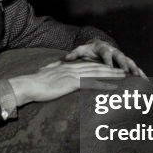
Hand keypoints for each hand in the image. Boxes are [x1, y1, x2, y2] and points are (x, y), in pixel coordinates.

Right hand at [8, 60, 125, 104]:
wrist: (28, 85)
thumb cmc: (34, 83)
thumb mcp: (45, 73)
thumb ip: (53, 68)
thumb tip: (54, 67)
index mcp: (67, 66)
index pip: (87, 65)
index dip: (100, 66)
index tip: (111, 67)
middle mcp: (72, 68)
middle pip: (96, 67)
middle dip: (111, 69)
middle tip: (124, 71)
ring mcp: (72, 75)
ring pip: (96, 73)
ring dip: (111, 75)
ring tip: (124, 76)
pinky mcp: (71, 83)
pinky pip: (91, 83)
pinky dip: (104, 84)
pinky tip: (113, 87)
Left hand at [64, 39, 145, 76]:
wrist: (98, 45)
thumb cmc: (89, 50)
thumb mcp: (81, 50)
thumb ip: (74, 54)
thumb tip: (66, 58)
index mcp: (103, 48)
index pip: (106, 54)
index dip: (108, 60)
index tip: (109, 67)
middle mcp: (115, 51)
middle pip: (121, 57)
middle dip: (125, 65)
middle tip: (128, 72)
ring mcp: (122, 57)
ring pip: (131, 63)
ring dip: (136, 70)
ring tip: (142, 79)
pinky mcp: (126, 63)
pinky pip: (135, 69)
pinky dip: (141, 75)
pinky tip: (147, 82)